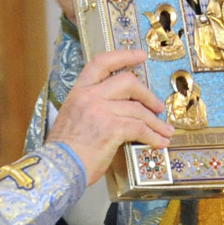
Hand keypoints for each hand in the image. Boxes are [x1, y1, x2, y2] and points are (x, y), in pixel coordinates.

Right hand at [47, 49, 173, 185]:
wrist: (58, 168)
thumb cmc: (66, 149)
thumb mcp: (74, 117)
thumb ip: (93, 106)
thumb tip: (120, 109)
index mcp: (79, 91)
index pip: (102, 63)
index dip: (123, 56)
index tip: (140, 56)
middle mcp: (90, 96)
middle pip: (128, 82)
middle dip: (148, 95)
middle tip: (158, 106)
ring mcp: (101, 111)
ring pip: (138, 109)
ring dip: (156, 122)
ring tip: (165, 130)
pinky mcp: (111, 128)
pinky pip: (140, 128)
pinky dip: (153, 136)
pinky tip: (159, 142)